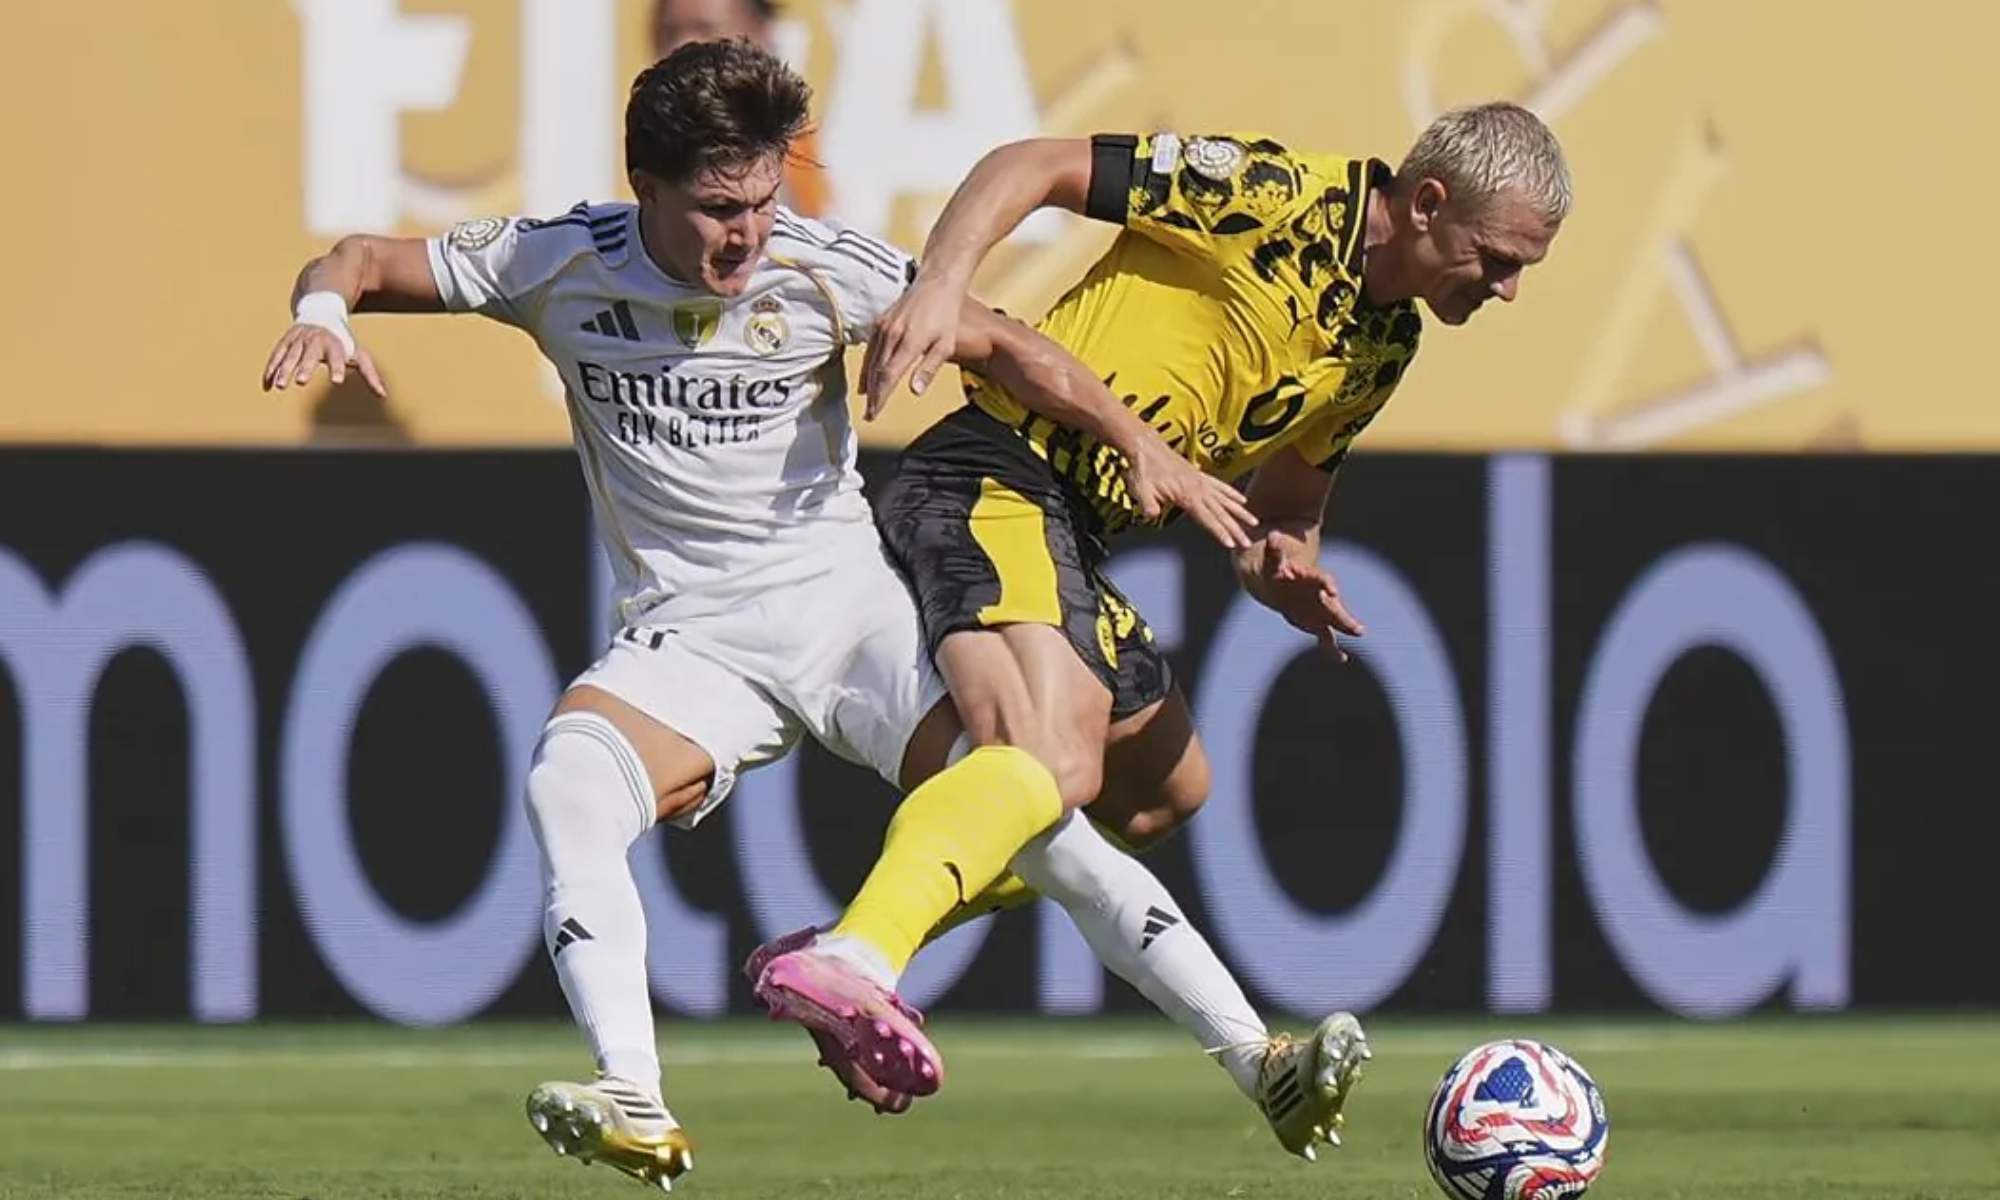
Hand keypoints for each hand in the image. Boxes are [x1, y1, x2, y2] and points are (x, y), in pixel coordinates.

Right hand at [260, 323, 385, 396]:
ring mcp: (298, 339)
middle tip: (300, 381)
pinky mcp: (286, 341)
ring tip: (280, 386)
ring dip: (283, 370)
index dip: (337, 368)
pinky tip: (267, 386)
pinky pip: (276, 356)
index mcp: (334, 343)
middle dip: (304, 367)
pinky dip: (271, 370)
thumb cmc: (343, 340)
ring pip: (289, 355)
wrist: (322, 310)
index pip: (337, 357)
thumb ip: (369, 374)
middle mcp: (315, 340)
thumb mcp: (358, 353)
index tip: (337, 381)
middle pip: (309, 355)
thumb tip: (383, 395)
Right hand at [861, 274, 962, 417]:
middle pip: (877, 372)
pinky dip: (867, 366)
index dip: (880, 397)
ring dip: (868, 383)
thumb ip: (928, 369)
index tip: (875, 413)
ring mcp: (884, 327)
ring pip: (871, 361)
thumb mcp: (945, 345)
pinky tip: (867, 378)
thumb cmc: (946, 316)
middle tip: (870, 415)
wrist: (937, 284)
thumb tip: (914, 391)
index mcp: (909, 342)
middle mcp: (892, 334)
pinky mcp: (881, 322)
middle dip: (873, 396)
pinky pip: (870, 349)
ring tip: (867, 401)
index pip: (888, 377)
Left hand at [1121, 438, 1256, 549]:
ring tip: (1253, 522)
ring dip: (1240, 513)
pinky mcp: (1200, 476)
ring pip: (1226, 500)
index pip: (1207, 518)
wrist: (1147, 447)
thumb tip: (1150, 516)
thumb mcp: (1140, 489)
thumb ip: (1148, 505)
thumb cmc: (1144, 469)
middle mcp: (1198, 488)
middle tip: (1247, 542)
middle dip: (1235, 528)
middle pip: (1221, 512)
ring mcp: (1201, 481)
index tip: (1231, 543)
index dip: (1219, 532)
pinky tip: (1242, 500)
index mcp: (1187, 495)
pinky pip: (1221, 486)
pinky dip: (1233, 494)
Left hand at [1242, 533, 1365, 660]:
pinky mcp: (1314, 621)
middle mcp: (1318, 594)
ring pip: (1333, 620)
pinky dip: (1331, 649)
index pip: (1320, 579)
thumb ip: (1274, 552)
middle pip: (1333, 606)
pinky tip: (1341, 659)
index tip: (1331, 591)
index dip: (1326, 584)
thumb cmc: (1273, 568)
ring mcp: (1318, 608)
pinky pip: (1325, 636)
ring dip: (1345, 628)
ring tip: (1359, 634)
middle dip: (1344, 617)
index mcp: (1308, 576)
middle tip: (1359, 628)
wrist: (1274, 581)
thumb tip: (1273, 536)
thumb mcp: (1270, 560)